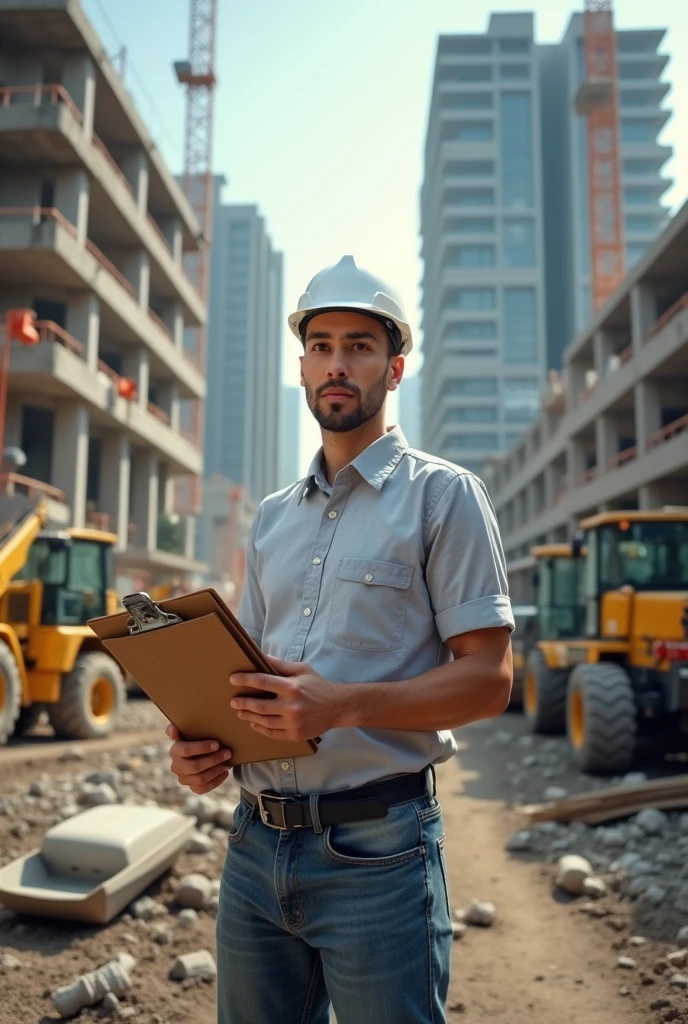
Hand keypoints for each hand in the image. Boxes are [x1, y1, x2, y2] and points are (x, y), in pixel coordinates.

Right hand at [166, 722, 232, 794]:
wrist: (198, 754)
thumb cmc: (195, 739)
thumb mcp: (187, 731)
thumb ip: (177, 728)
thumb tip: (173, 729)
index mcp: (175, 751)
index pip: (186, 750)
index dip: (202, 748)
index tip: (217, 744)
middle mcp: (176, 766)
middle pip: (195, 766)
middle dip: (213, 760)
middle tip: (227, 753)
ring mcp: (183, 779)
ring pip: (200, 778)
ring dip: (216, 770)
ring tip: (227, 763)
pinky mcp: (192, 787)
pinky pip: (203, 788)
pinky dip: (216, 781)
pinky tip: (224, 772)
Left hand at [229, 656, 349, 740]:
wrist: (337, 706)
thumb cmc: (318, 685)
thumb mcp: (301, 669)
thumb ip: (280, 665)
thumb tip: (261, 656)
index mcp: (291, 687)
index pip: (263, 681)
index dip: (246, 680)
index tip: (233, 679)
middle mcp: (291, 706)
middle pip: (259, 705)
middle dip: (243, 702)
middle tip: (233, 701)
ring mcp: (293, 722)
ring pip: (263, 721)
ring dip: (248, 716)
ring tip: (240, 712)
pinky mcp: (295, 734)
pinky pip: (272, 733)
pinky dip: (260, 728)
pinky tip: (254, 724)